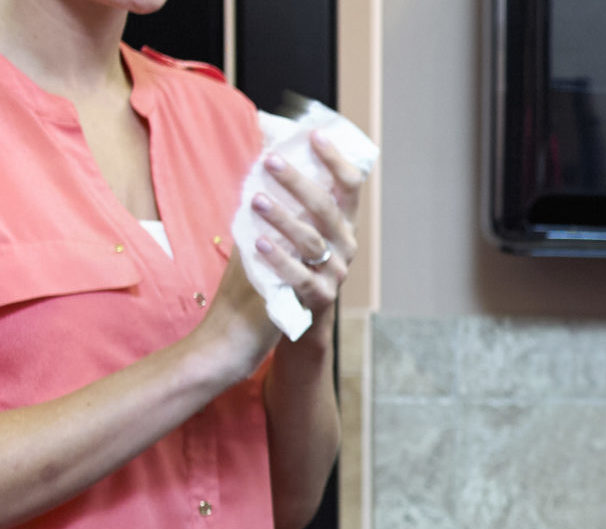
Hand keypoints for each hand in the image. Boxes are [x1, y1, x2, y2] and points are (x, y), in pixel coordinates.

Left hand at [251, 135, 367, 332]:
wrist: (290, 316)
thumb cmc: (284, 261)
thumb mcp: (290, 226)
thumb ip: (284, 192)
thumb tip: (264, 139)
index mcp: (341, 223)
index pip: (350, 186)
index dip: (335, 160)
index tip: (314, 135)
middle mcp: (345, 245)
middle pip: (326, 208)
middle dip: (298, 182)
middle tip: (271, 160)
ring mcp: (335, 271)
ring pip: (311, 241)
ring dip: (283, 218)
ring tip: (256, 200)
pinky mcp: (319, 296)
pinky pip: (300, 276)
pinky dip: (279, 258)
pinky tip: (258, 243)